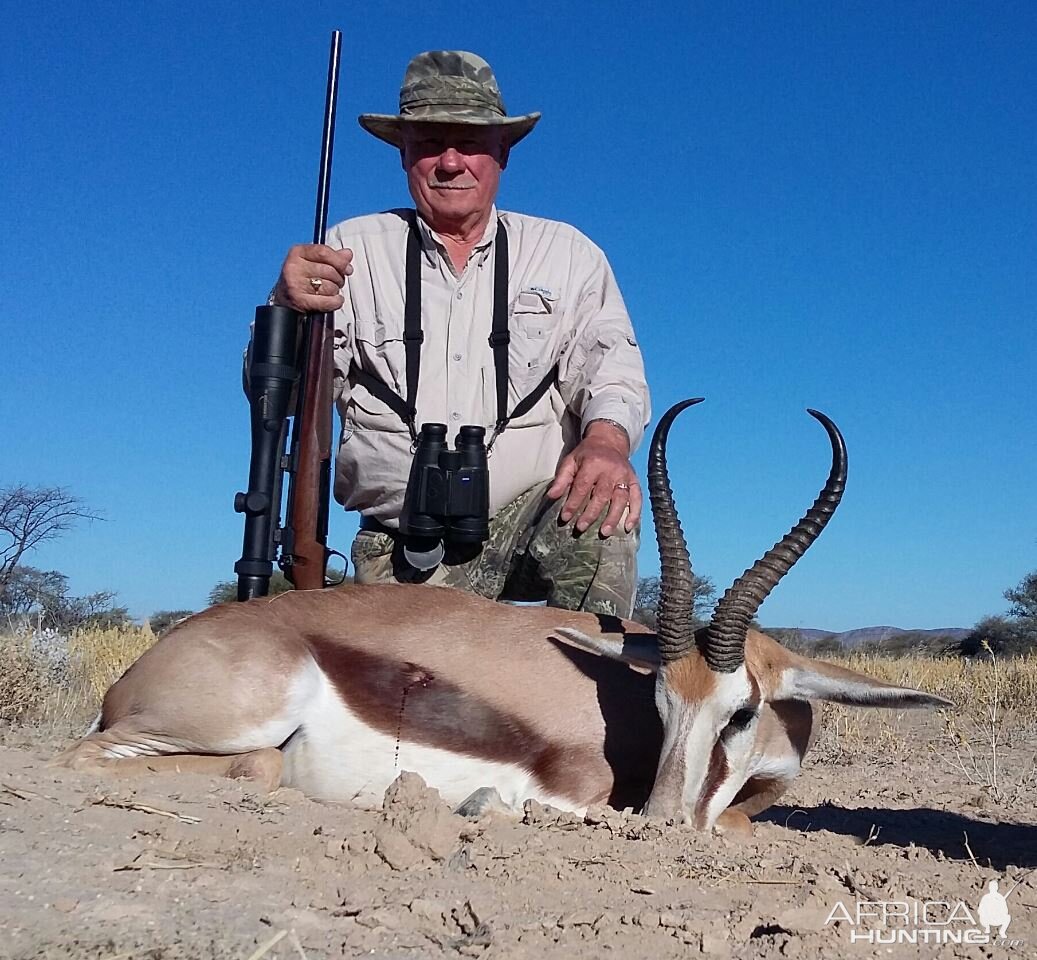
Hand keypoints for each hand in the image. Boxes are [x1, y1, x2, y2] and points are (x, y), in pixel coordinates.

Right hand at [271, 244, 353, 312]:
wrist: (284, 298)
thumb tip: (347, 254)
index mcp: (297, 253)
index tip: (347, 268)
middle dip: (339, 278)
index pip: (323, 252)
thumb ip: (331, 256)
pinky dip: (336, 302)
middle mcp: (294, 267)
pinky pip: (328, 301)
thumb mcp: (312, 262)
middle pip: (329, 270)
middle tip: (337, 282)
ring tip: (330, 291)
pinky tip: (335, 300)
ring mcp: (295, 284)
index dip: (339, 261)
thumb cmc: (301, 278)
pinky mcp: (300, 301)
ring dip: (335, 291)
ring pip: (330, 286)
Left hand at [546, 421, 640, 536]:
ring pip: (621, 499)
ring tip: (604, 533)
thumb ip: (561, 479)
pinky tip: (628, 527)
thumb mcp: (571, 461)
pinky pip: (637, 498)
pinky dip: (635, 513)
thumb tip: (551, 497)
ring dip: (613, 517)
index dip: (573, 503)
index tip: (565, 517)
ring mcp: (625, 476)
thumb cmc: (587, 454)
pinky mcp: (634, 481)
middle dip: (591, 513)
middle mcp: (611, 470)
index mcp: (593, 463)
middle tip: (581, 528)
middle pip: (602, 495)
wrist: (609, 441)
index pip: (582, 486)